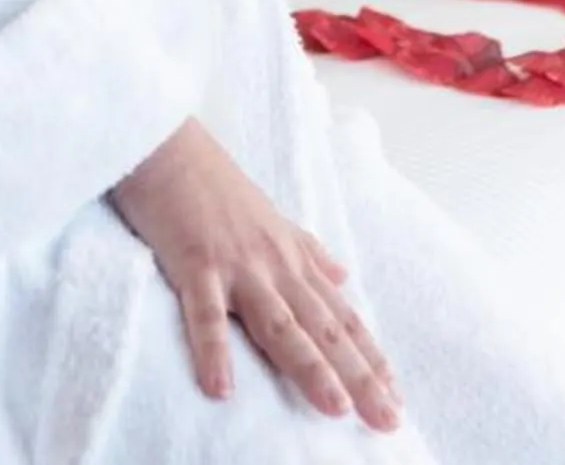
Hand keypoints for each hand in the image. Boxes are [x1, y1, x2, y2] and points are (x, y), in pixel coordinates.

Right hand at [109, 117, 402, 432]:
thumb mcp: (272, 219)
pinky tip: (222, 389)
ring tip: (334, 409)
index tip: (396, 398)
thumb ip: (309, 252)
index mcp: (293, 259)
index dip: (371, 358)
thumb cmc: (214, 184)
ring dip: (308, 366)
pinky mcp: (195, 263)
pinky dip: (214, 350)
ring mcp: (237, 264)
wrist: (168, 144)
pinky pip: (206, 313)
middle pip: (324, 329)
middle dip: (359, 376)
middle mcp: (275, 264)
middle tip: (388, 421)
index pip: (342, 317)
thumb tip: (344, 277)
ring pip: (280, 324)